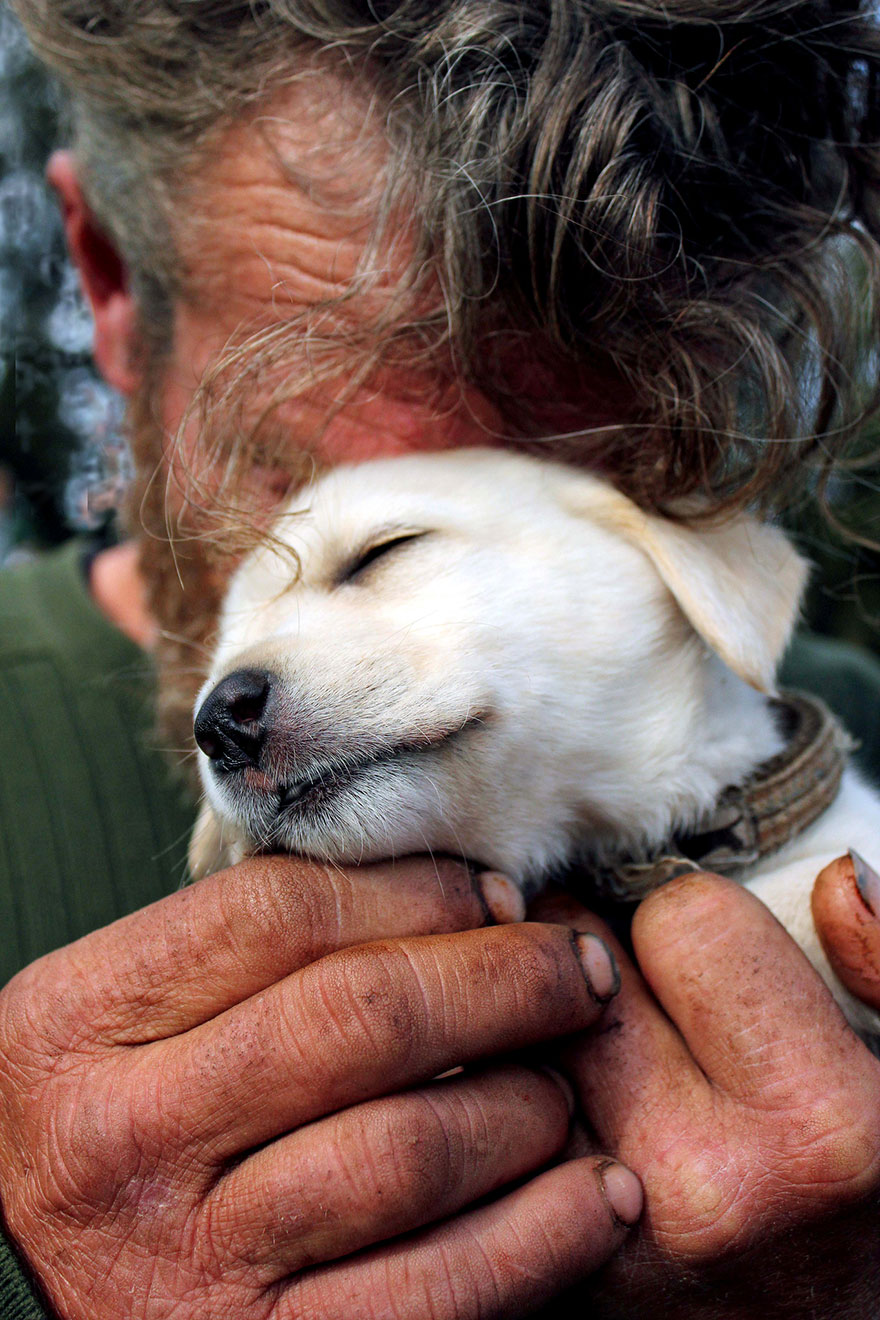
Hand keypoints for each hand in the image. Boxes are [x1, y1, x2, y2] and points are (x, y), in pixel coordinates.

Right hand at [0, 856, 639, 1319]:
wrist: (64, 1297)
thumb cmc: (124, 1130)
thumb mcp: (134, 1020)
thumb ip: (254, 954)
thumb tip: (458, 895)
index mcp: (80, 1023)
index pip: (278, 913)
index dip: (416, 890)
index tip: (495, 892)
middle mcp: (125, 1140)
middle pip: (361, 1017)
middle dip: (503, 979)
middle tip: (576, 970)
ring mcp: (192, 1265)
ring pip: (412, 1150)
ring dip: (527, 1103)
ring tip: (564, 1084)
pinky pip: (439, 1291)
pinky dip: (542, 1235)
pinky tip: (594, 1195)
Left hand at [530, 874, 879, 1319]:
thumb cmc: (862, 1203)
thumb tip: (832, 881)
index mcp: (812, 1121)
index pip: (685, 918)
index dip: (699, 922)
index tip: (711, 957)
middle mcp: (696, 1179)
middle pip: (580, 965)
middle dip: (602, 955)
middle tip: (635, 984)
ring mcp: (603, 1232)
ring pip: (510, 1031)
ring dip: (540, 1018)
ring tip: (596, 1043)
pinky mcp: (546, 1263)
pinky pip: (482, 1110)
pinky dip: (505, 1086)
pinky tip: (564, 1104)